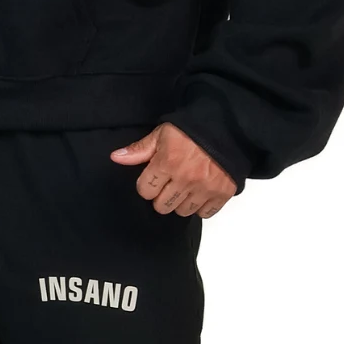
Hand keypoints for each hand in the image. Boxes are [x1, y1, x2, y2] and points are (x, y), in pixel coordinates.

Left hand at [110, 122, 237, 218]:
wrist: (228, 129)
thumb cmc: (192, 130)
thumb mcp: (162, 134)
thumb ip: (140, 149)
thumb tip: (116, 157)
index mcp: (168, 162)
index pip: (145, 191)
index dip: (147, 185)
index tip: (154, 178)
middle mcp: (185, 179)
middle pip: (162, 206)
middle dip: (161, 197)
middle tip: (169, 184)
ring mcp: (205, 188)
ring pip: (182, 212)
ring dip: (180, 203)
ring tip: (185, 188)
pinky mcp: (222, 193)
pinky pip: (205, 213)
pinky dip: (201, 206)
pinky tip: (200, 193)